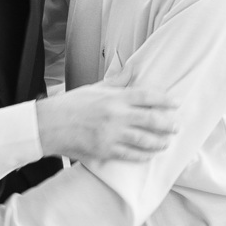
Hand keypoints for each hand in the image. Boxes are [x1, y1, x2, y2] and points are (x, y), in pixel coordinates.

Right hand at [36, 83, 179, 163]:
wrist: (48, 125)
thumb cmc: (70, 105)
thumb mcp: (94, 88)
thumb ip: (116, 82)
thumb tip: (132, 68)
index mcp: (114, 98)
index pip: (147, 97)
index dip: (165, 100)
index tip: (176, 103)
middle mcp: (116, 116)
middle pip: (151, 120)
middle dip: (168, 124)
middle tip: (177, 126)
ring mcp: (111, 135)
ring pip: (144, 141)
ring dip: (159, 142)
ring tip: (167, 143)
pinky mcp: (105, 151)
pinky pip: (130, 155)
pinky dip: (142, 156)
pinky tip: (150, 156)